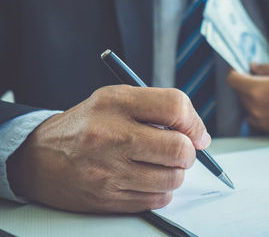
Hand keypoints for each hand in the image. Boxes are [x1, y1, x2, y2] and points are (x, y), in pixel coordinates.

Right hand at [6, 85, 209, 212]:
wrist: (39, 158)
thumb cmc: (85, 126)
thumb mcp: (116, 100)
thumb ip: (157, 107)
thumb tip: (199, 134)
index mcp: (116, 103)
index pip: (175, 106)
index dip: (195, 122)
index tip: (197, 133)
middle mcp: (111, 135)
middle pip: (179, 149)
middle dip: (189, 153)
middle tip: (180, 151)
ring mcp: (109, 170)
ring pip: (173, 178)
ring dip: (175, 173)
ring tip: (159, 164)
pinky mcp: (108, 198)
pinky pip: (157, 199)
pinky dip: (160, 190)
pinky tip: (146, 179)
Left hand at [227, 61, 268, 137]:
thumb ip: (266, 67)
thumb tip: (253, 67)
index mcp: (258, 89)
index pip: (233, 80)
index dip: (234, 71)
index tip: (238, 67)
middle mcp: (255, 107)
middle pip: (239, 93)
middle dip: (246, 83)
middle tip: (260, 76)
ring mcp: (261, 120)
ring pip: (247, 105)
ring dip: (252, 97)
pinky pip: (255, 117)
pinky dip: (259, 109)